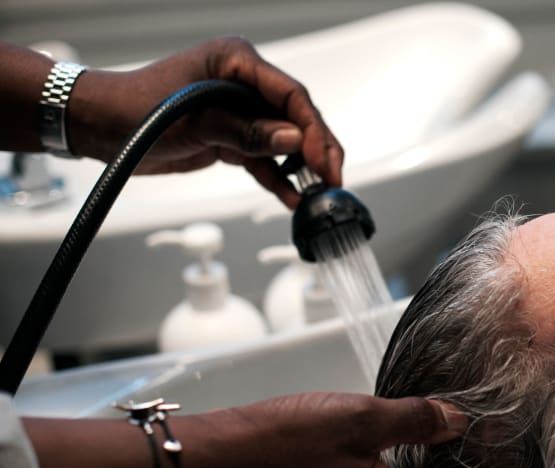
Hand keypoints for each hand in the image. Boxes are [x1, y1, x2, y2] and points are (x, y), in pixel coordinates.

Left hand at [68, 37, 341, 207]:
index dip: (312, 129)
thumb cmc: (136, 108)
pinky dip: (278, 179)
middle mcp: (243, 83)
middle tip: (332, 180)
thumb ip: (246, 131)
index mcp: (236, 62)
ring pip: (285, 141)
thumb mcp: (195, 120)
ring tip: (318, 194)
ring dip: (302, 168)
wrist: (102, 126)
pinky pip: (264, 159)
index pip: (290, 94)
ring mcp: (239, 111)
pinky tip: (292, 198)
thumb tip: (293, 140)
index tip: (321, 160)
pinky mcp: (231, 136)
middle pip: (295, 117)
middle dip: (317, 150)